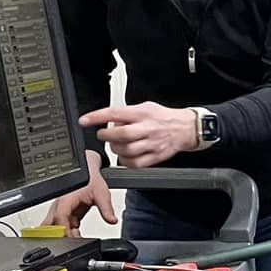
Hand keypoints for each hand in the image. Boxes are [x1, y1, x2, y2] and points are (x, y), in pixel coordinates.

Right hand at [42, 151, 116, 236]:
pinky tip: (78, 236)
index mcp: (66, 199)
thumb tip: (112, 220)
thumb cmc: (91, 179)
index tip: (73, 239)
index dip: (65, 230)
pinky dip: (69, 233)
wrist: (89, 171)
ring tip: (78, 238)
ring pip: (55, 227)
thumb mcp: (102, 194)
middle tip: (72, 242)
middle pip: (50, 225)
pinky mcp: (67, 213)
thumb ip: (107, 208)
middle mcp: (60, 205)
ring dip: (64, 235)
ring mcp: (61, 210)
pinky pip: (63, 226)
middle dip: (59, 236)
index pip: (60, 218)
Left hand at [80, 103, 196, 168]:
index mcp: (142, 113)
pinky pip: (136, 163)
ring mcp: (152, 144)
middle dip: (107, 136)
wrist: (185, 128)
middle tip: (104, 135)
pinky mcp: (156, 156)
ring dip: (116, 149)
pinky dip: (126, 161)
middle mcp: (147, 128)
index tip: (84, 121)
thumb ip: (127, 114)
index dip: (97, 117)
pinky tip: (125, 155)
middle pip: (121, 135)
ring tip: (116, 145)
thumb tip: (108, 121)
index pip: (116, 113)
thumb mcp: (145, 107)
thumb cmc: (163, 117)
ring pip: (127, 151)